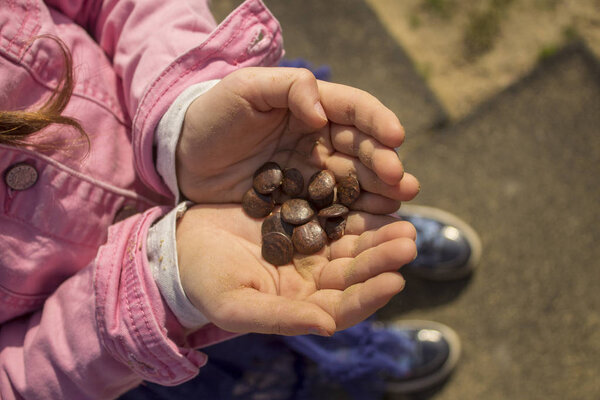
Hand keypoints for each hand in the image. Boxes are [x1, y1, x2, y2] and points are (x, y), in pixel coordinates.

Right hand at [176, 204, 416, 335]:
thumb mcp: (236, 305)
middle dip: (382, 258)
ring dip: (377, 234)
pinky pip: (334, 214)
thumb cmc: (204, 283)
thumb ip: (281, 318)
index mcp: (301, 306)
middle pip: (356, 272)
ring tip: (403, 220)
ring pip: (351, 243)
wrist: (183, 247)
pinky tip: (370, 195)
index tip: (396, 280)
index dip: (369, 296)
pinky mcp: (303, 219)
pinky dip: (353, 208)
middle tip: (409, 240)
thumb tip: (327, 326)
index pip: (343, 306)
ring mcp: (309, 248)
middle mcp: (312, 280)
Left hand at [177, 67, 418, 213]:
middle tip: (402, 181)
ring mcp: (313, 173)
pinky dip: (354, 215)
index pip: (354, 109)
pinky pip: (332, 208)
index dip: (377, 121)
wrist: (184, 157)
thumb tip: (320, 112)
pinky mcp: (301, 202)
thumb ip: (287, 88)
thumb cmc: (214, 115)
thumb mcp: (246, 89)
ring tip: (399, 202)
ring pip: (354, 180)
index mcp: (312, 107)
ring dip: (380, 191)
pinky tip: (373, 223)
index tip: (396, 137)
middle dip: (385, 163)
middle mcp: (321, 140)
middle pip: (361, 149)